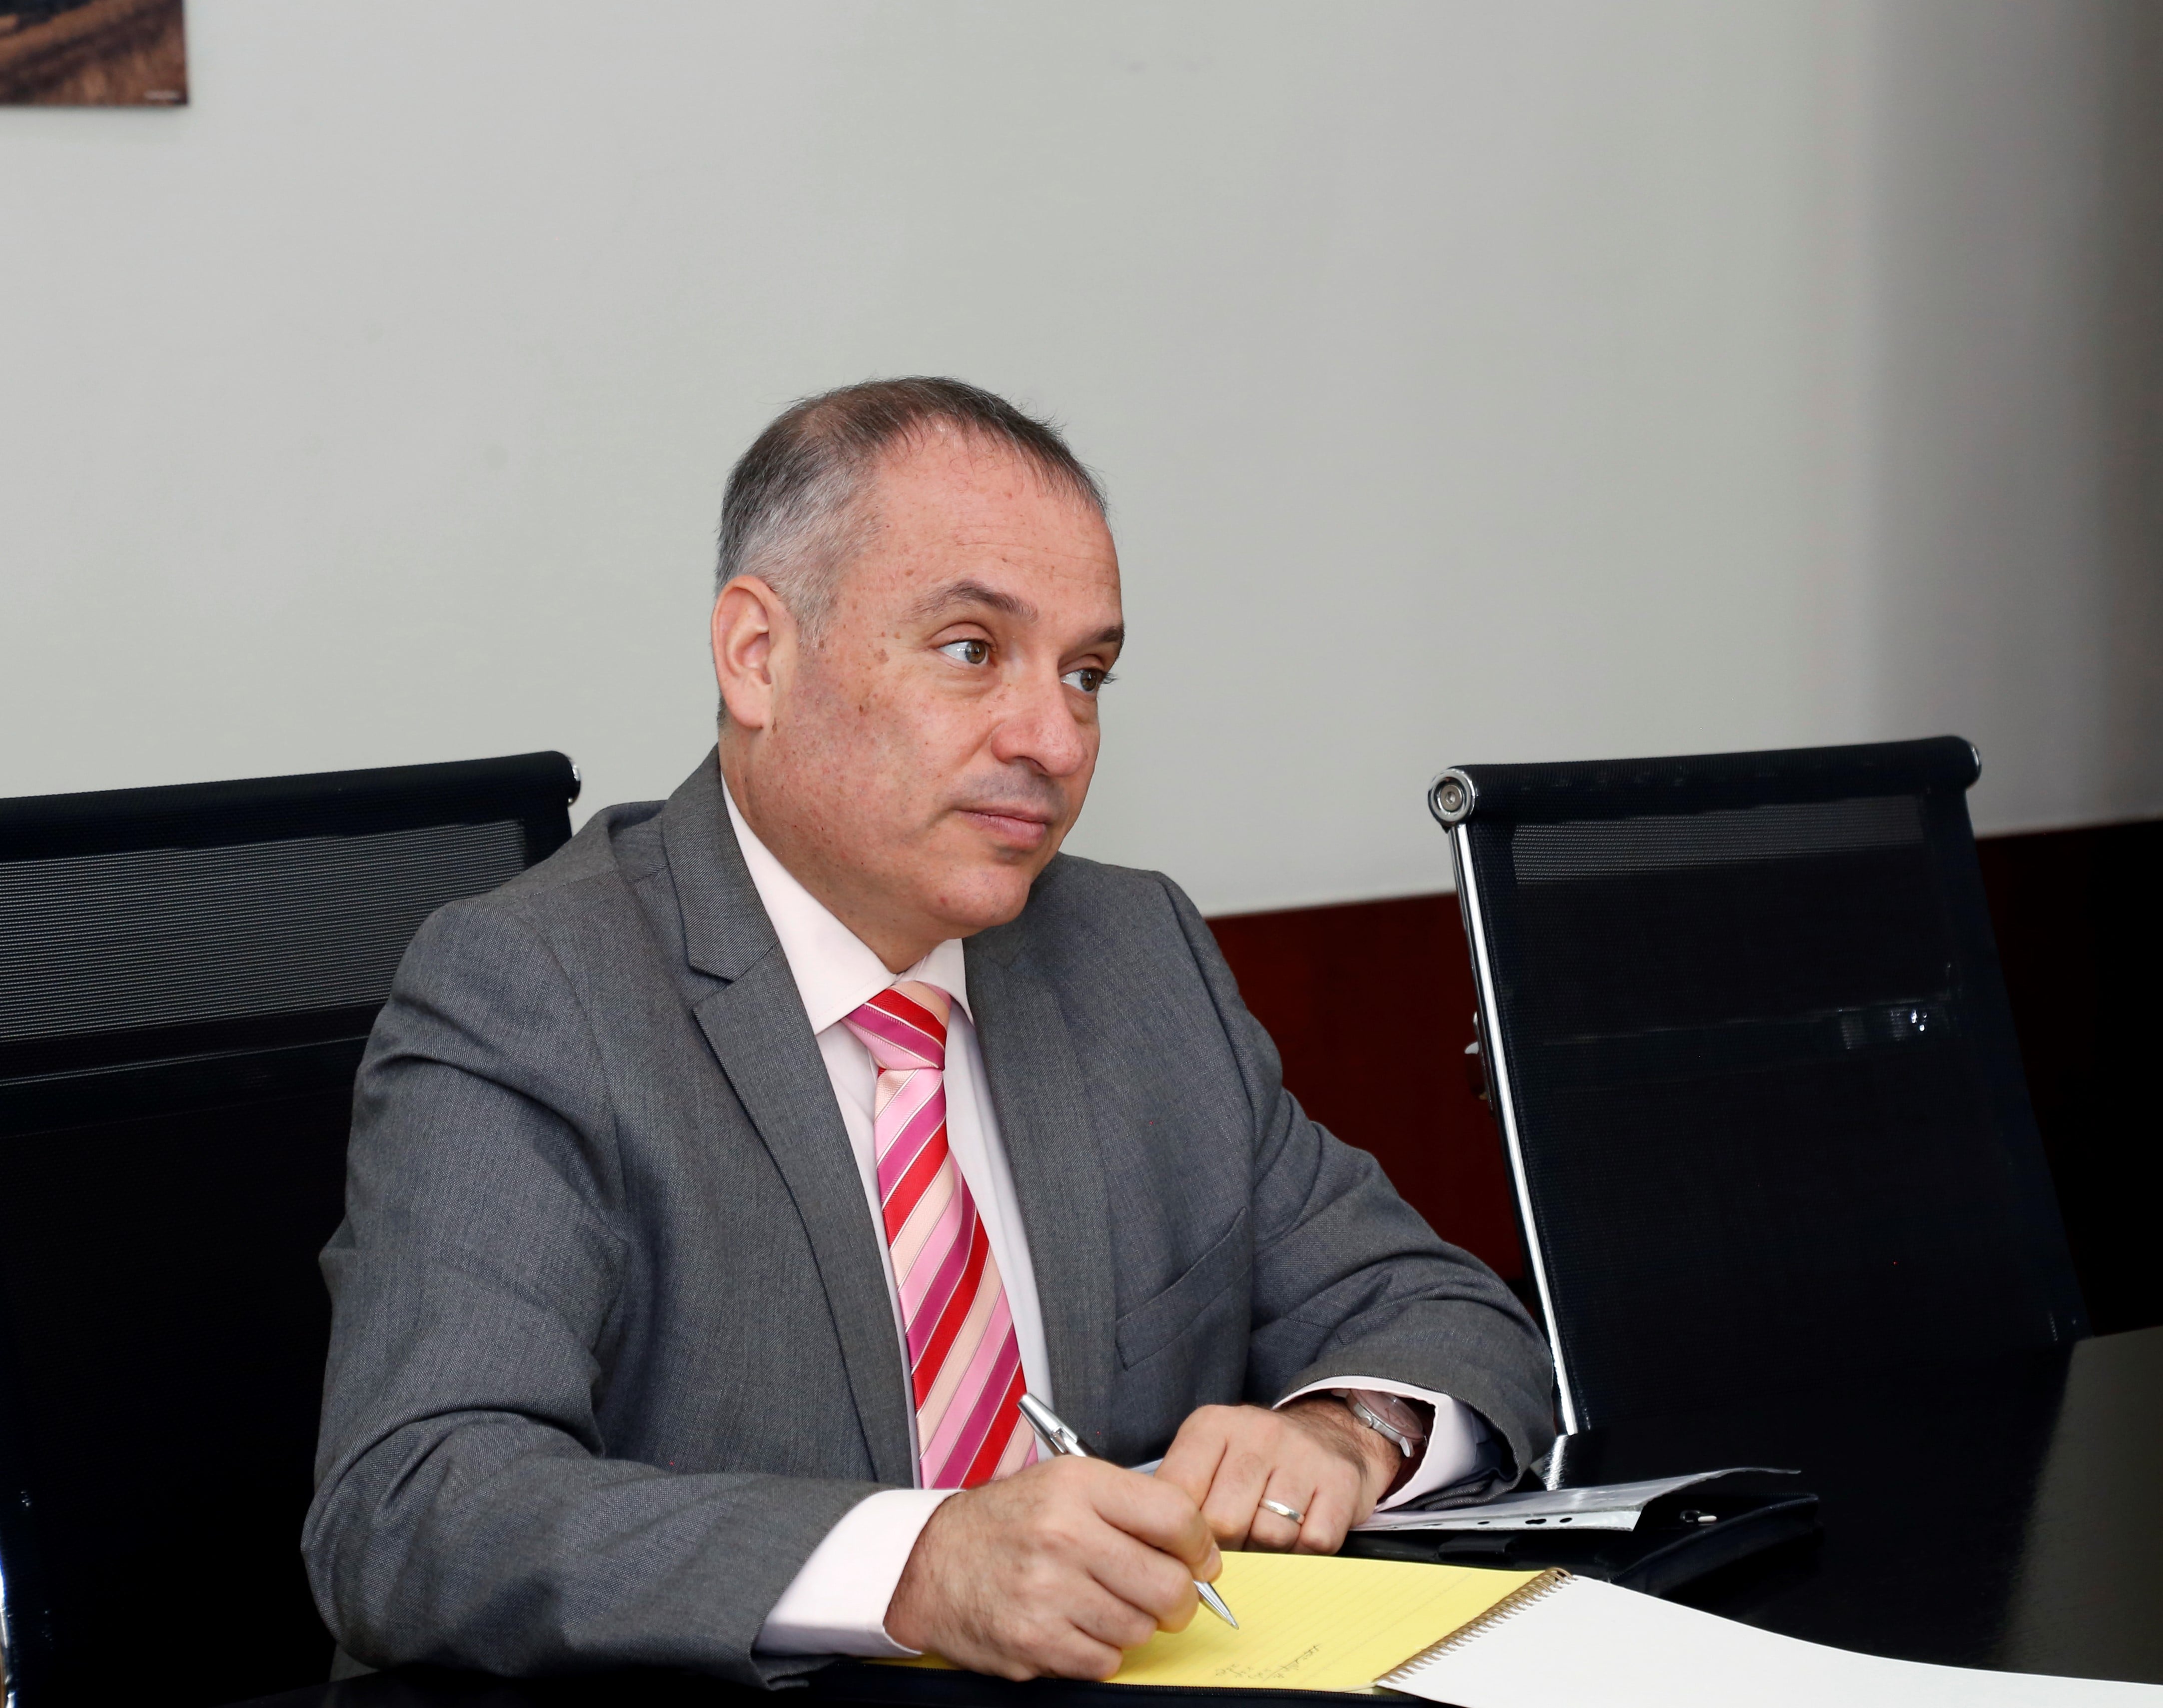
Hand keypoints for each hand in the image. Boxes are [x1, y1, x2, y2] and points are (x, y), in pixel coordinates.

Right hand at [885, 1455, 1221, 1680]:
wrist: (929, 1563)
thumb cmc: (1006, 1523)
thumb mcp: (1063, 1485)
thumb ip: (1129, 1506)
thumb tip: (1198, 1549)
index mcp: (1077, 1486)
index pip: (1176, 1517)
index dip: (1201, 1546)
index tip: (1200, 1560)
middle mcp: (1063, 1535)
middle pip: (1169, 1585)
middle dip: (1179, 1599)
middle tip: (1168, 1596)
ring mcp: (1047, 1592)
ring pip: (1139, 1629)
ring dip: (1133, 1625)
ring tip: (1104, 1605)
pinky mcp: (1033, 1641)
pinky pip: (1104, 1662)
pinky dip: (1100, 1652)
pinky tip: (1076, 1627)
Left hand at [1156, 1398, 1400, 1554]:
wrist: (1332, 1434)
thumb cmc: (1256, 1461)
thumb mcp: (1209, 1460)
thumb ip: (1182, 1497)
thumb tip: (1163, 1554)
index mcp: (1212, 1425)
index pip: (1179, 1493)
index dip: (1182, 1533)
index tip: (1191, 1546)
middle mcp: (1258, 1431)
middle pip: (1224, 1522)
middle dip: (1228, 1546)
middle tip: (1237, 1540)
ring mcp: (1303, 1453)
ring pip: (1270, 1536)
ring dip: (1269, 1550)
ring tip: (1270, 1530)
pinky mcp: (1341, 1480)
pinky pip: (1313, 1542)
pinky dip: (1306, 1550)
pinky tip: (1303, 1529)